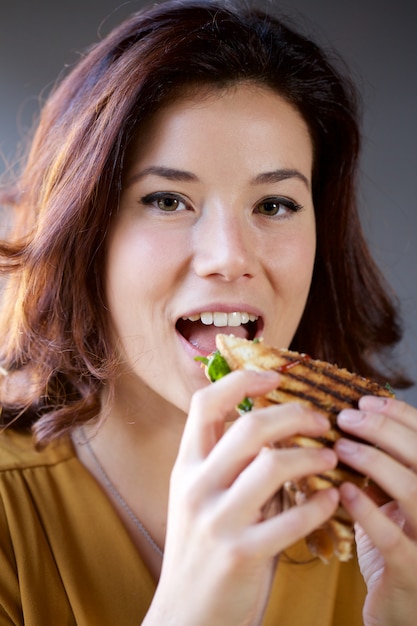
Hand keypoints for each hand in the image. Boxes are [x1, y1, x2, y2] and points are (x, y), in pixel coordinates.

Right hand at [145, 370, 338, 625]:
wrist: (186, 614)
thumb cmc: (203, 547)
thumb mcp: (201, 496)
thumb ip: (227, 461)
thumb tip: (273, 422)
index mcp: (186, 466)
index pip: (205, 404)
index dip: (242, 382)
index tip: (274, 378)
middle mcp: (196, 487)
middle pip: (250, 429)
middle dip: (293, 415)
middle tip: (319, 419)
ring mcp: (216, 521)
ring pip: (272, 466)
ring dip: (311, 457)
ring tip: (329, 457)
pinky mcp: (240, 555)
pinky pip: (290, 519)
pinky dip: (318, 504)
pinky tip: (329, 499)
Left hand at [336, 396, 416, 625]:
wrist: (404, 607)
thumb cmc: (398, 542)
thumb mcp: (396, 500)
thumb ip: (385, 466)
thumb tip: (351, 421)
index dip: (400, 415)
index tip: (365, 402)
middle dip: (384, 431)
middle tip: (347, 418)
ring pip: (414, 490)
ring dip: (374, 462)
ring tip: (340, 447)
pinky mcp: (413, 573)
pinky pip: (393, 538)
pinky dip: (368, 510)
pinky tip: (343, 491)